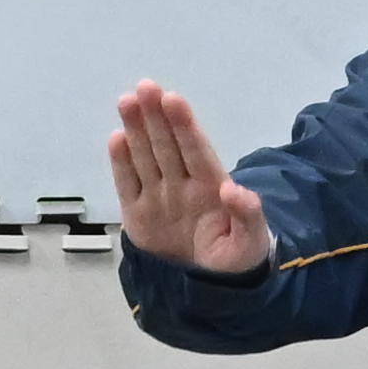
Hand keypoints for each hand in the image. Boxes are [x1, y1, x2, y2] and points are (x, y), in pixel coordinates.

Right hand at [103, 82, 266, 273]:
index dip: (184, 125)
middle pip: (167, 145)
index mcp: (211, 186)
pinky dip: (121, 163)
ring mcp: (158, 195)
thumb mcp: (251, 240)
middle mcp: (182, 183)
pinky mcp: (137, 213)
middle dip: (156, 116)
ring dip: (136, 129)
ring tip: (127, 101)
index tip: (173, 100)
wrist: (209, 281)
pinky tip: (116, 138)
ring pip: (145, 156)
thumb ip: (247, 215)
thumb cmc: (236, 254)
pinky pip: (128, 184)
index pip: (196, 150)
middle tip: (145, 87)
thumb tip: (234, 189)